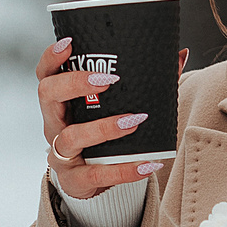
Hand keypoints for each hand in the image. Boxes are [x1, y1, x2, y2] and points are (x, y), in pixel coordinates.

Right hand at [36, 36, 171, 201]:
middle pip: (48, 95)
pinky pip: (95, 175)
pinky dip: (123, 170)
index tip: (70, 44)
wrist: (92, 183)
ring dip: (103, 127)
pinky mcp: (74, 180)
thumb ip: (145, 84)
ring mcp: (60, 153)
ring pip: (70, 137)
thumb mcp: (114, 111)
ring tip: (134, 120)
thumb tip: (180, 55)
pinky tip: (147, 164)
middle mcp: (54, 124)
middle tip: (108, 80)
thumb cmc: (103, 138)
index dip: (52, 58)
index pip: (46, 74)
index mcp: (60, 103)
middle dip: (74, 84)